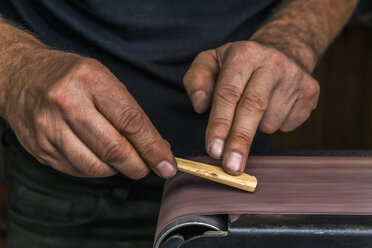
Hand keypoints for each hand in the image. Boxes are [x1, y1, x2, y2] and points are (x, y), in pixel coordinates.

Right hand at [3, 50, 175, 178]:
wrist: (21, 76)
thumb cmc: (71, 77)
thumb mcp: (103, 78)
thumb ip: (129, 112)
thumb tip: (157, 146)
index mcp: (91, 80)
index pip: (131, 122)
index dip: (153, 148)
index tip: (167, 164)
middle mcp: (67, 103)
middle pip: (114, 149)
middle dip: (139, 166)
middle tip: (149, 167)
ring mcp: (49, 127)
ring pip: (96, 166)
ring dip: (118, 170)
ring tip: (124, 161)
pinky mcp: (40, 147)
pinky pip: (77, 170)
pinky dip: (97, 170)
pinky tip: (100, 158)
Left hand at [184, 41, 318, 174]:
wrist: (283, 50)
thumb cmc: (240, 63)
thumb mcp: (211, 62)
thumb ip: (197, 80)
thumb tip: (199, 106)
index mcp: (243, 54)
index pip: (228, 94)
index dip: (220, 124)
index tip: (214, 150)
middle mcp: (271, 63)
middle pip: (253, 108)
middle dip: (240, 141)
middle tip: (231, 167)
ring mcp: (294, 77)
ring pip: (270, 122)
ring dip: (257, 128)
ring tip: (255, 108)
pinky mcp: (310, 92)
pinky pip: (288, 125)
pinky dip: (275, 125)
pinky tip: (273, 107)